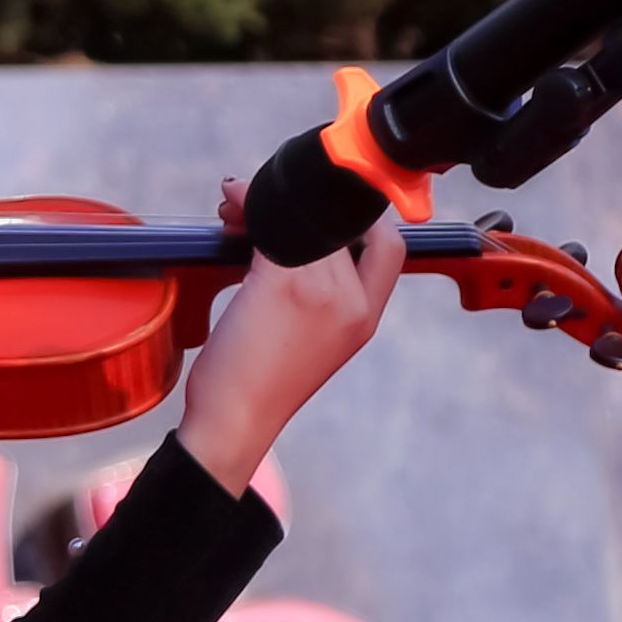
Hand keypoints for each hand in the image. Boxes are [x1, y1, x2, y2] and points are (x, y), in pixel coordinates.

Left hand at [175, 175, 403, 494]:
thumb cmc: (260, 384)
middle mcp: (353, 300)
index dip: (365, 220)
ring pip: (304, 218)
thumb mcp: (316, 340)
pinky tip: (229, 206)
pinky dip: (245, 205)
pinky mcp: (282, 282)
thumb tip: (295, 235)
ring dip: (263, 200)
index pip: (391, 246)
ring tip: (236, 209)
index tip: (324, 214)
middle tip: (259, 207)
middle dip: (303, 206)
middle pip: (341, 222)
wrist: (235, 421)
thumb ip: (324, 293)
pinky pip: (269, 223)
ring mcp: (321, 289)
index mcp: (367, 316)